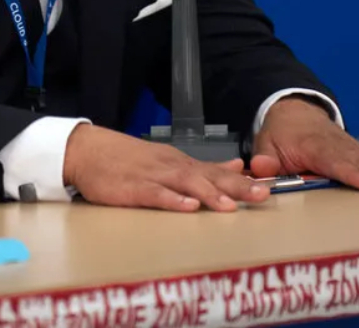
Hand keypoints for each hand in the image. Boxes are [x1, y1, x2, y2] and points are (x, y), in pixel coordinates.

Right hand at [62, 124, 270, 211]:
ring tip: (229, 207)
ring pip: (185, 185)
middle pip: (208, 178)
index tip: (270, 189)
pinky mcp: (132, 188)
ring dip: (208, 194)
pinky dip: (171, 200)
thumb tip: (234, 168)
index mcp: (180, 164)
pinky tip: (186, 207)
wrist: (88, 150)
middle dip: (236, 188)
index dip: (243, 182)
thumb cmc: (127, 160)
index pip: (217, 173)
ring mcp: (152, 177)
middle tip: (262, 196)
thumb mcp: (168, 160)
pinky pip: (155, 195)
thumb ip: (201, 168)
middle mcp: (171, 168)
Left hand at [251, 98, 358, 191]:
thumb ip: (265, 159)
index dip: (350, 172)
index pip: (332, 161)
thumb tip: (261, 169)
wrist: (294, 110)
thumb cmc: (281, 134)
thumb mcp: (266, 144)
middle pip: (358, 161)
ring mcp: (349, 147)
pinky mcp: (357, 150)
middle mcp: (335, 146)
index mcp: (312, 147)